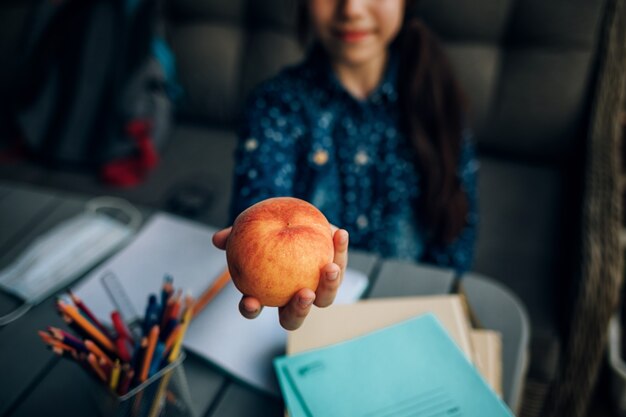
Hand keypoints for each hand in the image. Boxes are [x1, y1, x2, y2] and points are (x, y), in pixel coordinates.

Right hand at [212, 226, 348, 329]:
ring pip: (324, 299)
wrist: (296, 221)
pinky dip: (340, 249)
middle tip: (304, 294)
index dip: (251, 309)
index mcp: (267, 293)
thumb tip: (217, 239)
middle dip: (299, 311)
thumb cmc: (267, 231)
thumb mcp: (249, 230)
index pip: (255, 308)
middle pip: (293, 318)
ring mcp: (316, 290)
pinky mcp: (335, 272)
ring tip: (330, 268)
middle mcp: (292, 299)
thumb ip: (235, 235)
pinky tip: (339, 233)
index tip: (250, 300)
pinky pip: (340, 263)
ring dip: (329, 286)